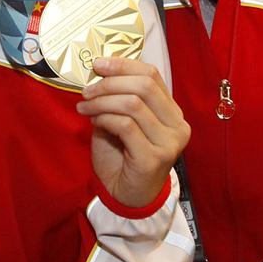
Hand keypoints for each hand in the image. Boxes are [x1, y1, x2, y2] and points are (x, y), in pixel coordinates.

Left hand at [77, 57, 190, 207]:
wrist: (126, 197)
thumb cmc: (123, 157)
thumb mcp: (123, 120)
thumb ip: (120, 97)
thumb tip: (100, 70)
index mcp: (172, 112)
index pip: (152, 75)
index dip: (123, 65)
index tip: (98, 64)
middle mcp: (177, 125)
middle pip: (144, 86)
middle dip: (110, 83)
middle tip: (87, 90)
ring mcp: (169, 143)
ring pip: (133, 104)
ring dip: (102, 102)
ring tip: (85, 107)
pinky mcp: (154, 158)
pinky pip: (126, 126)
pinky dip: (105, 119)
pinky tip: (94, 122)